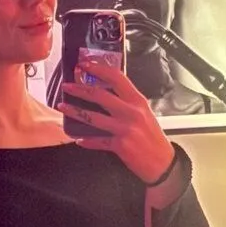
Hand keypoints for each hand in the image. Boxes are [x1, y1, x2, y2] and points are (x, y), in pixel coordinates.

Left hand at [58, 58, 174, 183]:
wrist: (162, 161)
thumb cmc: (152, 137)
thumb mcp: (144, 112)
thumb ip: (128, 102)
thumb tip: (107, 92)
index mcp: (137, 100)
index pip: (116, 78)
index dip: (98, 69)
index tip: (85, 65)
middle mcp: (131, 112)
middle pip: (100, 95)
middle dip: (80, 89)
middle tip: (67, 86)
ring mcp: (125, 129)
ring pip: (94, 117)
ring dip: (75, 111)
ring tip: (63, 107)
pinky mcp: (121, 145)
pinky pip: (98, 141)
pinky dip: (87, 140)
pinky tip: (78, 138)